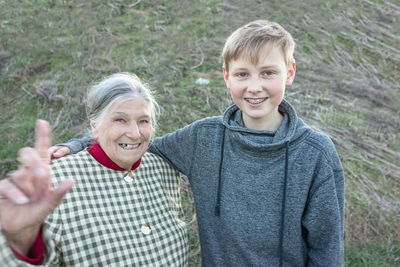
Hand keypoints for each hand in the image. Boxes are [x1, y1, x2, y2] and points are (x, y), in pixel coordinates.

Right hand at [0, 120, 74, 255]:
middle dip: (33, 161)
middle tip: (42, 175)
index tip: (42, 122)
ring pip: (20, 174)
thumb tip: (72, 181)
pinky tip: (23, 201)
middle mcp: (27, 171)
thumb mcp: (51, 204)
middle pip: (27, 153)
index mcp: (42, 171)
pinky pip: (8, 184)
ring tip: (31, 201)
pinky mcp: (3, 188)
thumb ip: (59, 193)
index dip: (42, 136)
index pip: (42, 150)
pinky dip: (17, 194)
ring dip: (29, 189)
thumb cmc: (38, 210)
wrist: (22, 226)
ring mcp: (14, 179)